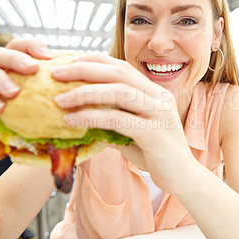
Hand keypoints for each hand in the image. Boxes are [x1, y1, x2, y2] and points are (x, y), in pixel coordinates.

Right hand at [0, 39, 50, 113]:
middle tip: (33, 69)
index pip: (18, 46)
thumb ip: (43, 91)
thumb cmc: (11, 114)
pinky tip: (0, 108)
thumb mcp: (28, 99)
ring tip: (14, 92)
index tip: (48, 57)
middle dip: (16, 59)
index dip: (32, 47)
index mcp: (6, 64)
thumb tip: (74, 91)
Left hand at [52, 54, 196, 192]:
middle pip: (119, 73)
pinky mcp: (155, 133)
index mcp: (154, 92)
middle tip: (56, 73)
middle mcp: (159, 97)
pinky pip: (118, 119)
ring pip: (118, 92)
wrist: (183, 177)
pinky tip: (71, 121)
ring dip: (84, 93)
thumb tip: (81, 114)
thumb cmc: (156, 154)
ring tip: (59, 99)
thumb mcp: (134, 130)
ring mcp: (159, 113)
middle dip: (84, 69)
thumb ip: (114, 119)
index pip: (122, 67)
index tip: (69, 63)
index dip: (94, 61)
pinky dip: (92, 117)